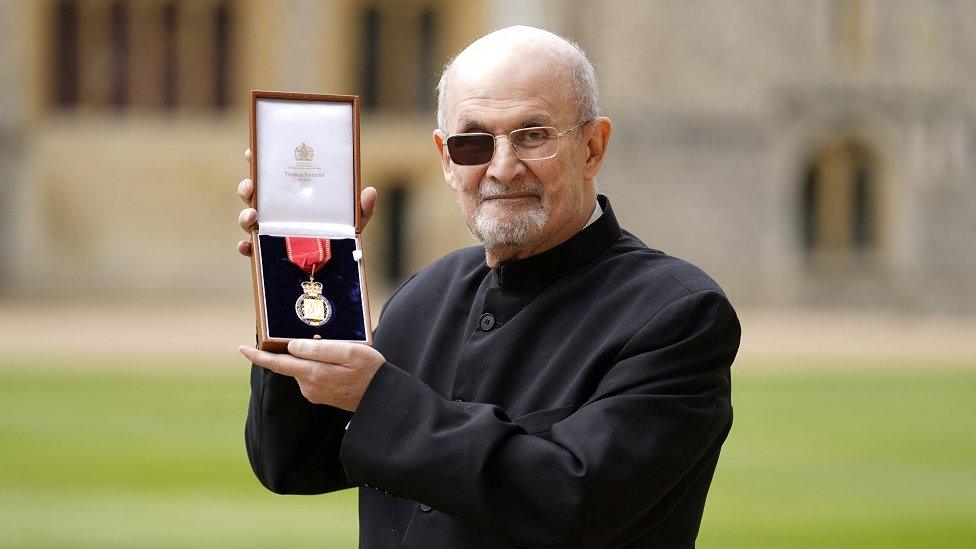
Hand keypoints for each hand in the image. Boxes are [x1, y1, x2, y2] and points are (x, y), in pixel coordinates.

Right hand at [236, 147, 378, 255]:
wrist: (337, 266)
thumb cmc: (340, 235)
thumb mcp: (352, 220)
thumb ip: (361, 207)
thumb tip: (370, 191)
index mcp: (292, 197)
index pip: (272, 176)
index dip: (258, 162)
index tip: (251, 152)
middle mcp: (277, 212)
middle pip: (254, 195)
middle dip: (247, 188)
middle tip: (250, 187)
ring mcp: (270, 232)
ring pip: (248, 220)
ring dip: (244, 216)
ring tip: (251, 216)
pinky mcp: (268, 253)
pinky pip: (251, 249)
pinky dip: (246, 248)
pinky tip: (246, 246)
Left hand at [239, 340, 385, 410]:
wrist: (382, 399)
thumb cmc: (370, 371)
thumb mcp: (349, 352)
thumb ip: (319, 349)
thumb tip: (292, 346)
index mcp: (313, 373)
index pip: (278, 363)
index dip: (258, 356)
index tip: (242, 349)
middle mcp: (309, 386)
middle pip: (293, 362)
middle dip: (300, 349)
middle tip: (326, 341)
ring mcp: (314, 393)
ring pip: (304, 367)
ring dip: (314, 357)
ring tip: (343, 355)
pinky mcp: (320, 395)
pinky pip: (313, 375)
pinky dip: (320, 365)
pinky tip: (340, 364)